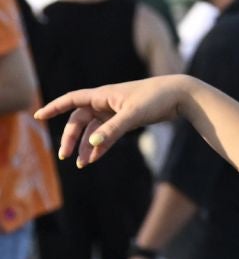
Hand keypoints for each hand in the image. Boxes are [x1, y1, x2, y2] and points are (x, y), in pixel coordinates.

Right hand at [37, 75, 194, 167]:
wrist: (182, 96)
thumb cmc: (157, 98)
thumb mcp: (133, 114)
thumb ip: (113, 130)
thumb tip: (91, 145)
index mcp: (103, 95)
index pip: (71, 100)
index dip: (54, 107)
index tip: (38, 116)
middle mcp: (106, 101)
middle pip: (80, 120)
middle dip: (71, 138)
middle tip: (65, 156)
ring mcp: (116, 111)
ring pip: (93, 130)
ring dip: (86, 146)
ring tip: (82, 164)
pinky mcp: (126, 119)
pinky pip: (107, 134)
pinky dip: (101, 145)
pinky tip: (94, 158)